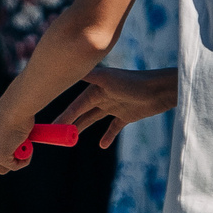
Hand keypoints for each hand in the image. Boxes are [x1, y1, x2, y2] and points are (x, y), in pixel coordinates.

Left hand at [0, 106, 33, 173]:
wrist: (16, 107)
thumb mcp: (5, 124)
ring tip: (25, 148)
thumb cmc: (16, 109)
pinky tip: (28, 148)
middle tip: (19, 153)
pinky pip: (14, 166)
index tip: (6, 155)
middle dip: (5, 163)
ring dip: (15, 162)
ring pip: (1, 169)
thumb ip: (3, 138)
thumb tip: (14, 147)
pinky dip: (23, 160)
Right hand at [60, 67, 176, 147]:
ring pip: (94, 119)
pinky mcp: (127, 115)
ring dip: (83, 128)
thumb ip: (88, 75)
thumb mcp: (108, 78)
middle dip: (69, 123)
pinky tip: (102, 145)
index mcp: (96, 89)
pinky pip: (113, 127)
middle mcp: (103, 96)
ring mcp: (115, 106)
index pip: (76, 105)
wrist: (160, 90)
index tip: (52, 127)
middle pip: (82, 113)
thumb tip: (66, 67)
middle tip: (55, 136)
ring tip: (71, 140)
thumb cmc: (134, 82)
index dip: (64, 116)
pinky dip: (108, 136)